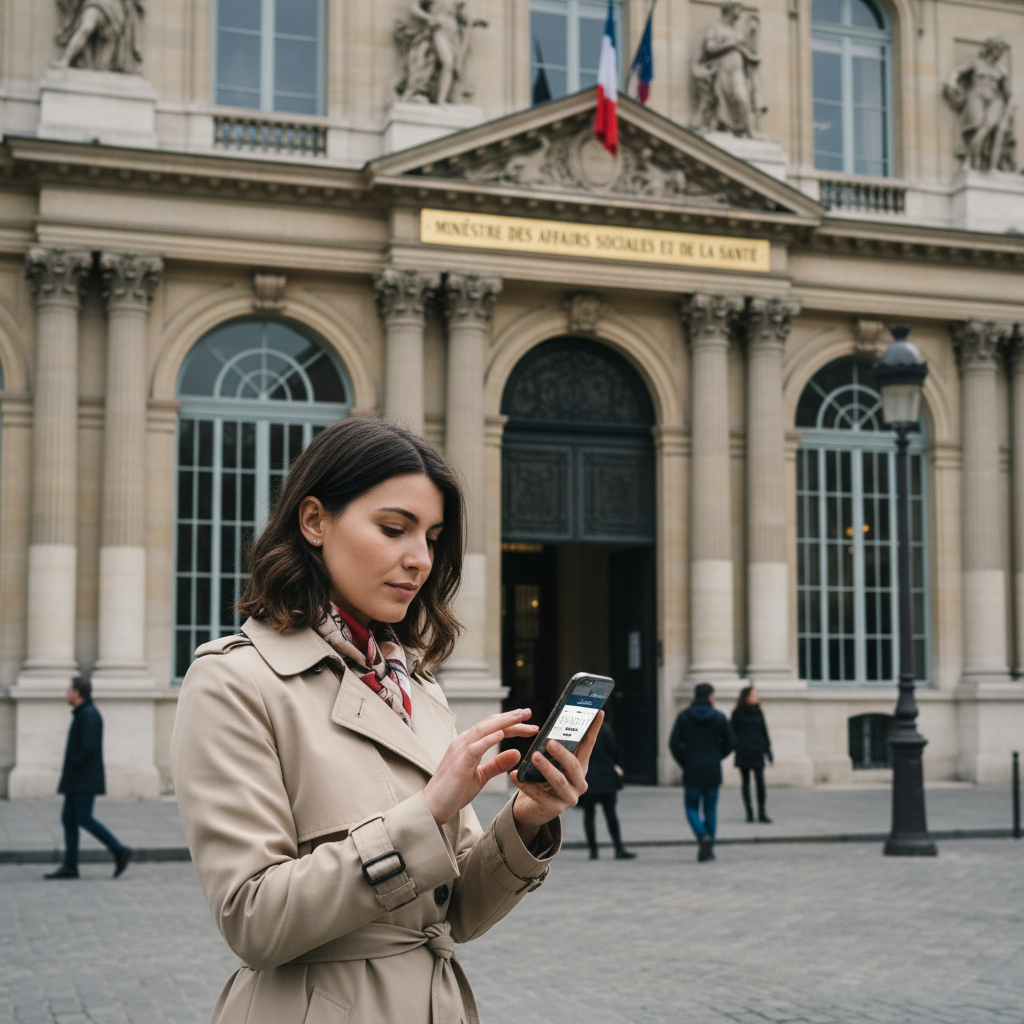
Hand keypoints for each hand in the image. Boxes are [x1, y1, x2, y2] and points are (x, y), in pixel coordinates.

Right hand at [422, 709, 538, 826]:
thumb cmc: (454, 792)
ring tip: (520, 717)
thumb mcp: (481, 776)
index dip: (511, 723)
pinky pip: (475, 748)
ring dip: (503, 722)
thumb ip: (497, 764)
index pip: (493, 728)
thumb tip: (517, 752)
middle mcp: (463, 742)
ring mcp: (459, 751)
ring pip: (483, 730)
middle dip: (510, 717)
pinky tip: (501, 734)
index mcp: (468, 744)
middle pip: (490, 724)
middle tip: (529, 712)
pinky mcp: (459, 764)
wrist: (433, 807)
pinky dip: (488, 739)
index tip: (528, 722)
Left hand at [509, 711, 603, 845]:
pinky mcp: (554, 809)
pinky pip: (539, 796)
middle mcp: (579, 783)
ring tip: (533, 757)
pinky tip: (515, 775)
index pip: (589, 745)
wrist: (534, 809)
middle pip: (574, 765)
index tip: (599, 711)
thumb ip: (553, 748)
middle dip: (562, 753)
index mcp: (580, 767)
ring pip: (559, 781)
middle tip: (549, 742)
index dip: (593, 729)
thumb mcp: (552, 763)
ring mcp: (569, 798)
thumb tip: (552, 724)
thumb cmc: (542, 780)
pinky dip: (526, 785)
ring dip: (546, 768)